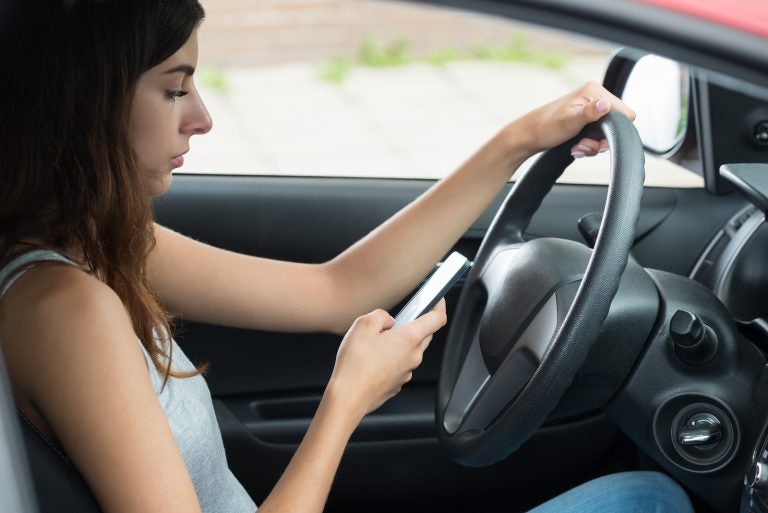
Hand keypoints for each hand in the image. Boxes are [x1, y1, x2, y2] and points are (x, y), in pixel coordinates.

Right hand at [327, 299, 446, 418]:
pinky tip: (373, 359)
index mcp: (410, 339)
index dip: (440, 306)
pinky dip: (392, 358)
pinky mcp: (398, 383)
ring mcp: (407, 372)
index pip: (437, 319)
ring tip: (376, 342)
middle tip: (396, 321)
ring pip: (410, 350)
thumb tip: (388, 320)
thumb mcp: (363, 325)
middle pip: (425, 335)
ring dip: (400, 343)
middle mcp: (413, 356)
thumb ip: (381, 315)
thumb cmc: (355, 365)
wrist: (348, 397)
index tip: (438, 300)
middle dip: (415, 325)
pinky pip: (400, 364)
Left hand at [511, 81, 635, 156]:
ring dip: (592, 146)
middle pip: (616, 125)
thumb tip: (606, 103)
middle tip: (582, 146)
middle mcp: (594, 97)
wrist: (528, 137)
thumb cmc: (544, 128)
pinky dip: (588, 145)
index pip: (624, 113)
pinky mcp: (586, 119)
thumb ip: (589, 113)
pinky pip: (597, 136)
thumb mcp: (568, 121)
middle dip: (600, 141)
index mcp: (594, 91)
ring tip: (576, 148)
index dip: (614, 130)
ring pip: (607, 134)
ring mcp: (590, 108)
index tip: (595, 139)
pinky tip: (576, 147)